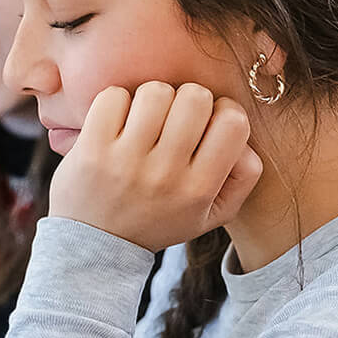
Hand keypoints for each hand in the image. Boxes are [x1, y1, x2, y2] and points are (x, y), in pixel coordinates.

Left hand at [49, 82, 261, 250]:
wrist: (96, 245)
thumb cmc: (158, 220)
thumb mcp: (211, 214)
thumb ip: (243, 178)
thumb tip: (246, 141)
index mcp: (199, 189)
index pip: (233, 123)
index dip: (223, 110)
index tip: (206, 122)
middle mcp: (165, 175)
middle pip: (195, 97)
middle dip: (186, 98)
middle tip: (173, 118)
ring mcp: (126, 161)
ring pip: (155, 92)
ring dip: (151, 98)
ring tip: (144, 119)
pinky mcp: (92, 149)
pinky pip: (114, 97)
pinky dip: (117, 102)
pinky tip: (117, 122)